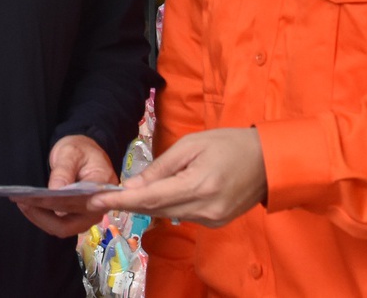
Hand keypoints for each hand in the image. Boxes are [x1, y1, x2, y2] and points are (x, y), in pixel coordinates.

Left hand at [17, 134, 113, 237]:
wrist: (85, 152)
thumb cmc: (81, 150)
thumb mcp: (71, 152)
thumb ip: (64, 170)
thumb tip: (55, 191)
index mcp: (102, 190)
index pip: (83, 206)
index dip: (61, 208)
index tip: (39, 201)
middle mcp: (97, 209)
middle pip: (70, 224)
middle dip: (44, 216)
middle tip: (24, 202)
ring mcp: (86, 216)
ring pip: (62, 228)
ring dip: (40, 218)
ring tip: (22, 203)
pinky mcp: (75, 217)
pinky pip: (58, 224)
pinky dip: (42, 217)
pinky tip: (28, 206)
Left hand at [88, 128, 266, 226]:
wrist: (269, 161)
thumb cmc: (229, 143)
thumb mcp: (191, 144)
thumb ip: (161, 167)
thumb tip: (133, 186)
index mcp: (198, 186)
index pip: (151, 198)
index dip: (121, 201)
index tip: (97, 199)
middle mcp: (205, 208)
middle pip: (156, 210)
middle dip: (128, 203)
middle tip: (102, 195)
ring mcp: (212, 219)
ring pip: (168, 214)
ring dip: (147, 204)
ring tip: (127, 193)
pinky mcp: (216, 223)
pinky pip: (183, 215)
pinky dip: (168, 205)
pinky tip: (161, 194)